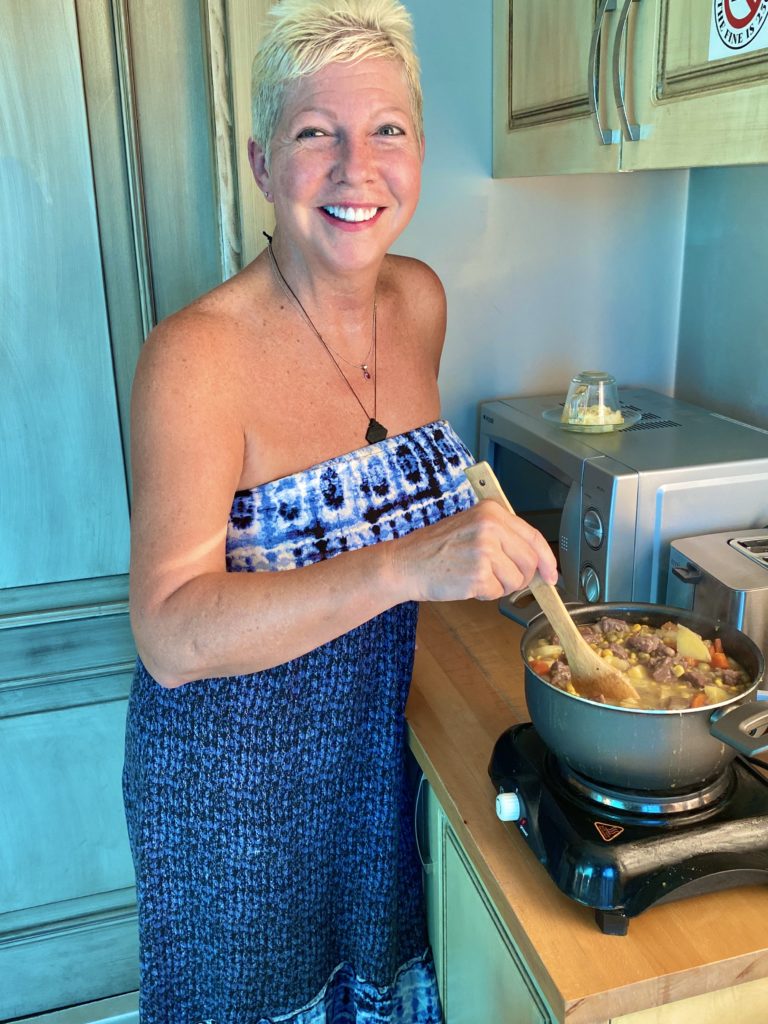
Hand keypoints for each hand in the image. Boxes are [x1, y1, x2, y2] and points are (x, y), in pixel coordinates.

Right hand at [392, 501, 557, 602]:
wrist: (405, 563)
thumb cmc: (437, 548)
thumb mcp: (472, 527)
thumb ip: (505, 537)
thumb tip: (538, 562)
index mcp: (492, 511)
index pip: (533, 536)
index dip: (547, 559)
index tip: (552, 574)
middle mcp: (490, 527)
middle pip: (530, 562)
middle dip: (521, 577)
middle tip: (499, 578)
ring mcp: (484, 551)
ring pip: (516, 580)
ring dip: (500, 586)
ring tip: (476, 575)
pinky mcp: (478, 575)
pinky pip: (497, 593)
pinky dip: (484, 594)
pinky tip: (466, 582)